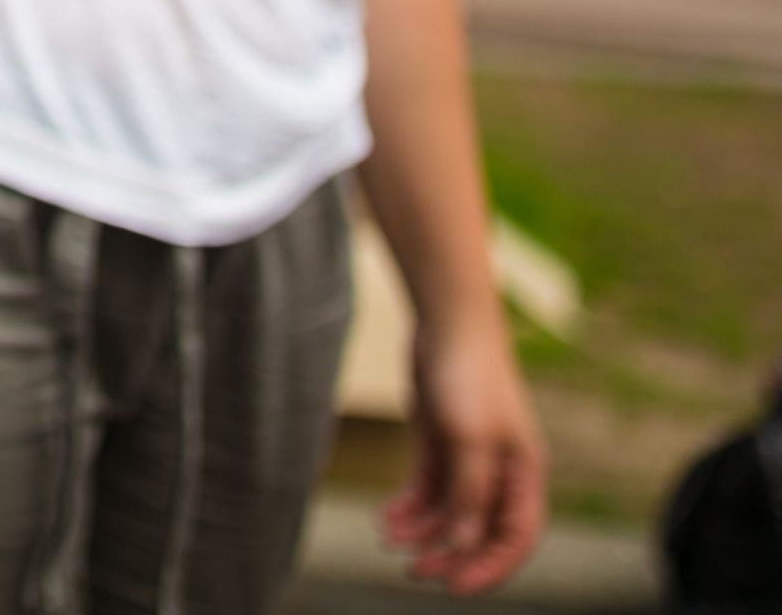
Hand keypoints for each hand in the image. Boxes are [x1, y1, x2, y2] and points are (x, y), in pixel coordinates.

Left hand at [381, 316, 546, 594]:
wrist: (445, 322)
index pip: (516, 537)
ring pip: (447, 511)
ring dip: (420, 530)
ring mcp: (468, 456)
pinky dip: (408, 505)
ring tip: (387, 537)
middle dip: (448, 554)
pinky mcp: (439, 442)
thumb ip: (469, 493)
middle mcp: (499, 470)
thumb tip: (464, 543)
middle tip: (414, 571)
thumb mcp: (469, 439)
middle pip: (478, 530)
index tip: (454, 586)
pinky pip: (426, 487)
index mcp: (523, 474)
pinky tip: (386, 517)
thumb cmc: (469, 376)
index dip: (489, 567)